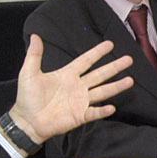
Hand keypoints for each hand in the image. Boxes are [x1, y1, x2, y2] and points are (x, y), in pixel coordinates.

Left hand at [8, 36, 132, 143]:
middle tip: (128, 59)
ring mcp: (80, 101)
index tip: (110, 44)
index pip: (86, 61)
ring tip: (129, 81)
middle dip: (114, 67)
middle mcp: (77, 87)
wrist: (26, 121)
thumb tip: (35, 36)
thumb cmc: (27, 98)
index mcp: (67, 75)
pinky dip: (102, 111)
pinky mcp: (79, 116)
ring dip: (116, 87)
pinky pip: (94, 112)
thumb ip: (35, 55)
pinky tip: (111, 107)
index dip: (97, 53)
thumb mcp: (29, 73)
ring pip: (102, 92)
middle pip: (100, 74)